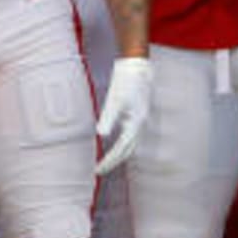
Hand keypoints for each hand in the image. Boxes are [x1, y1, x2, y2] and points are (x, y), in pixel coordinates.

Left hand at [95, 57, 152, 174]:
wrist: (137, 66)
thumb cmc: (126, 81)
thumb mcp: (115, 99)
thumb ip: (108, 118)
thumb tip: (100, 135)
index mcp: (136, 123)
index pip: (121, 149)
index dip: (109, 161)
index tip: (97, 170)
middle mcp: (140, 124)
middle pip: (128, 150)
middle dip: (113, 162)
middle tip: (99, 171)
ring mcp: (140, 120)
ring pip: (130, 145)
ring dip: (118, 155)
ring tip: (106, 162)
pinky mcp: (137, 115)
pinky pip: (130, 137)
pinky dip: (122, 145)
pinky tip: (114, 145)